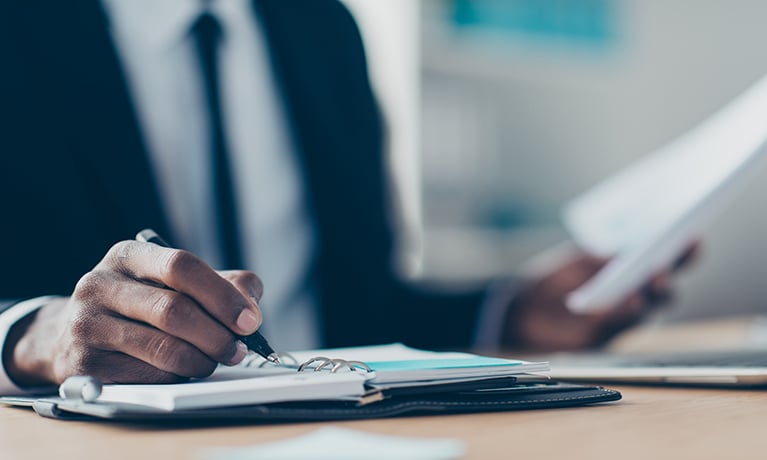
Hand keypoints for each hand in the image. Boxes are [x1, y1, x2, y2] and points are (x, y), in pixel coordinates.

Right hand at [5, 241, 263, 385]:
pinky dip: (175, 378)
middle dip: (217, 335)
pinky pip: (145, 377)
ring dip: (201, 360)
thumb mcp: (177, 283)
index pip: (181, 266)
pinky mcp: (84, 365)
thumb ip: (224, 285)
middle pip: (173, 310)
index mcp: (129, 255)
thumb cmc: (141, 306)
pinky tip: (183, 373)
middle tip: (238, 350)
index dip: (222, 295)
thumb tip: (251, 308)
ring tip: (214, 362)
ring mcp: (87, 324)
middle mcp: (101, 284)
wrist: (73, 335)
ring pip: (162, 348)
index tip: (249, 320)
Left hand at [504, 243, 699, 350]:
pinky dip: (627, 310)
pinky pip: (622, 322)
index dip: (682, 250)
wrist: (523, 309)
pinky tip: (629, 299)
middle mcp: (634, 294)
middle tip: (667, 261)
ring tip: (653, 276)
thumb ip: (600, 260)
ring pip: (649, 306)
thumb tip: (623, 254)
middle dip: (671, 272)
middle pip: (664, 285)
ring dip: (654, 292)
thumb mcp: (575, 262)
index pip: (665, 259)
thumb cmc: (552, 280)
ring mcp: (622, 316)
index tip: (693, 235)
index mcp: (631, 271)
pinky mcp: (606, 335)